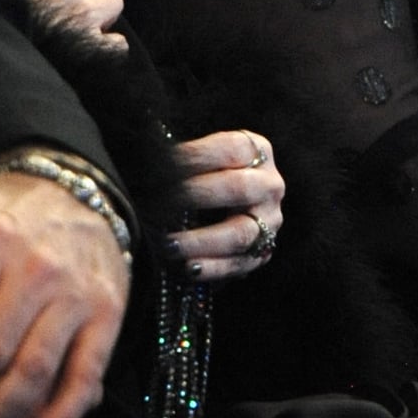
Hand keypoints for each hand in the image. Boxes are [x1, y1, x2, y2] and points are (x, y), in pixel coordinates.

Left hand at [166, 130, 285, 281]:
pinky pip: (239, 264)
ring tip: (168, 245)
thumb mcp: (200, 153)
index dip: (194, 156)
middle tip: (159, 202)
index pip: (229, 149)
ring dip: (201, 241)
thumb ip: (179, 154)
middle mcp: (269, 185)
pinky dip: (212, 268)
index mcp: (257, 151)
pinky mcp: (262, 252)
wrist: (227, 202)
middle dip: (194, 196)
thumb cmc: (203, 172)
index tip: (159, 166)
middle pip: (237, 189)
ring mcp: (269, 221)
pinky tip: (187, 268)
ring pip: (239, 233)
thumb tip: (148, 158)